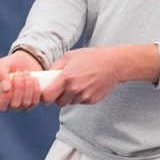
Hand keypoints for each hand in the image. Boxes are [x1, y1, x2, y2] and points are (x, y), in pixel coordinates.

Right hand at [0, 50, 49, 111]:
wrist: (25, 61)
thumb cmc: (10, 64)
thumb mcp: (2, 64)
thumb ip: (0, 74)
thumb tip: (6, 88)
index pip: (0, 106)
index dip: (6, 96)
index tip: (11, 79)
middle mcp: (9, 104)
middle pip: (15, 104)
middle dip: (19, 87)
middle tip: (19, 73)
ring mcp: (21, 105)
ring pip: (26, 103)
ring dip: (28, 87)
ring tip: (27, 73)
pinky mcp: (33, 102)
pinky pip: (37, 101)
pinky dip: (37, 90)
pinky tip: (34, 79)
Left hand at [41, 44, 159, 106]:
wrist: (114, 64)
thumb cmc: (92, 57)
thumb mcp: (70, 55)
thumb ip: (56, 66)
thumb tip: (46, 75)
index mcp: (66, 78)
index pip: (47, 97)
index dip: (45, 96)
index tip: (47, 93)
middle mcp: (74, 89)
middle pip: (59, 103)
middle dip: (59, 97)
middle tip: (64, 88)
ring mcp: (84, 96)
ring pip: (71, 103)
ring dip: (71, 97)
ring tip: (79, 83)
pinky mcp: (92, 100)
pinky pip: (81, 102)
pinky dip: (81, 97)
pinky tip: (87, 85)